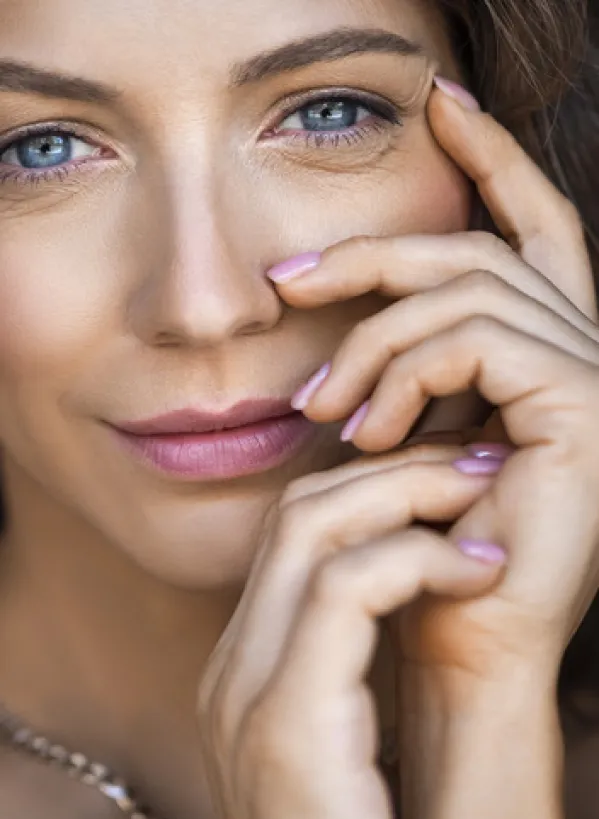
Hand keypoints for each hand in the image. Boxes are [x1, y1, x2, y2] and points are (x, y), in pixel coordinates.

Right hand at [198, 441, 506, 818]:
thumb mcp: (342, 750)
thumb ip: (347, 671)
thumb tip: (407, 591)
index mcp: (246, 670)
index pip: (289, 536)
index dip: (368, 488)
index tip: (444, 480)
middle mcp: (234, 669)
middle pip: (296, 512)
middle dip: (390, 470)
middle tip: (473, 462)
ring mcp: (248, 692)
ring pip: (313, 529)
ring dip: (407, 494)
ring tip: (482, 495)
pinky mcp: (287, 722)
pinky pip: (347, 590)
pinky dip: (419, 559)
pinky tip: (479, 568)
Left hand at [267, 83, 598, 818]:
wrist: (459, 643)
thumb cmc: (425, 545)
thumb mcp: (408, 430)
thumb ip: (404, 358)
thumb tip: (338, 296)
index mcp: (549, 351)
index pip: (528, 230)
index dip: (494, 155)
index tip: (440, 101)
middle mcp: (585, 351)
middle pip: (483, 247)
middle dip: (379, 250)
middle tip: (291, 276)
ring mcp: (593, 377)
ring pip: (470, 290)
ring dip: (375, 338)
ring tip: (321, 403)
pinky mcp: (582, 407)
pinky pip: (477, 340)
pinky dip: (406, 371)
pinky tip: (365, 426)